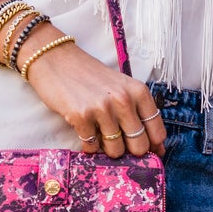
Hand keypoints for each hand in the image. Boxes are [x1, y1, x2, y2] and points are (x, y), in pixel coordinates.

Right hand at [21, 28, 167, 158]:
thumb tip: (153, 146)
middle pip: (139, 146)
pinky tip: (85, 133)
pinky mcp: (81, 116)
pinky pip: (92, 147)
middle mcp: (124, 100)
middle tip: (118, 145)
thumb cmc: (89, 75)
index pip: (157, 131)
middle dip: (130, 152)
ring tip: (99, 135)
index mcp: (138, 91)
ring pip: (116, 150)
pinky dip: (89, 147)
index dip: (153, 147)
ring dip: (107, 150)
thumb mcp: (120, 86)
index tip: (146, 152)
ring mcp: (102, 109)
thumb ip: (136, 111)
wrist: (55, 59)